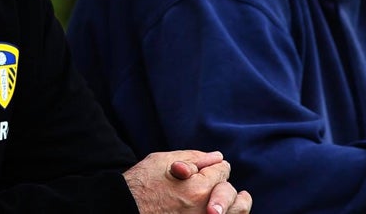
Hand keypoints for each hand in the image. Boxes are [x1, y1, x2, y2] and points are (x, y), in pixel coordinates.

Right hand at [124, 150, 251, 212]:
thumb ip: (193, 157)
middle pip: (231, 194)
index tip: (211, 167)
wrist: (124, 209)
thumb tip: (217, 157)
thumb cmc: (139, 184)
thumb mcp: (161, 161)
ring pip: (235, 213)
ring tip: (240, 200)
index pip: (222, 171)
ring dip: (236, 205)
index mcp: (198, 188)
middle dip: (228, 186)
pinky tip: (220, 210)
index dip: (215, 166)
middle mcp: (205, 209)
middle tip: (233, 189)